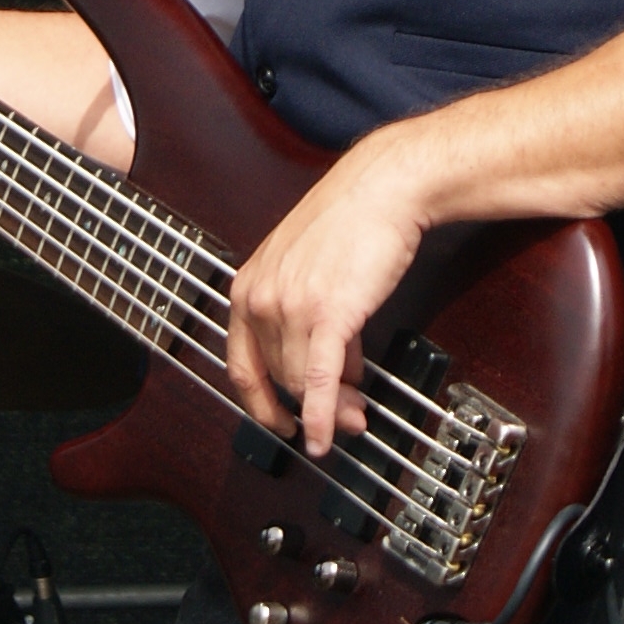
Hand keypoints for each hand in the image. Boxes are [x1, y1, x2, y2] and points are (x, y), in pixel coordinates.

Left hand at [226, 121, 433, 458]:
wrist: (381, 190)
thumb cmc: (350, 219)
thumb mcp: (306, 267)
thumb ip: (304, 315)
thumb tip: (329, 365)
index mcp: (248, 287)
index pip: (241, 363)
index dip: (259, 401)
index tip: (276, 420)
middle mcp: (260, 299)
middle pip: (280, 376)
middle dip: (311, 405)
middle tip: (341, 416)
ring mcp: (291, 309)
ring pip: (302, 382)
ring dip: (331, 409)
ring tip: (355, 414)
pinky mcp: (328, 314)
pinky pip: (320, 380)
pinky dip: (324, 415)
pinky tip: (328, 434)